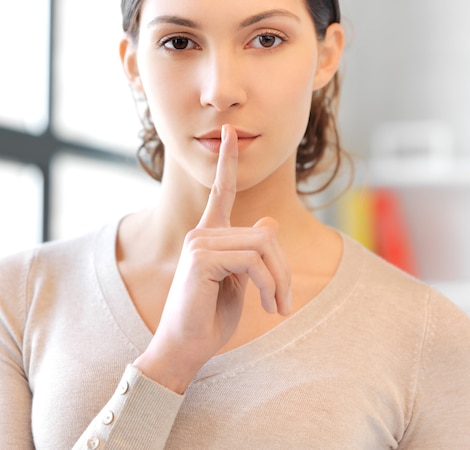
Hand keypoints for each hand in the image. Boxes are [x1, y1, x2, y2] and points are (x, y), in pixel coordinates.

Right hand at [134, 124, 290, 392]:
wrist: (185, 348)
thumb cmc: (210, 317)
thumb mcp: (241, 282)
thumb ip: (252, 253)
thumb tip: (269, 223)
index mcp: (210, 235)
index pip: (222, 190)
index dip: (227, 160)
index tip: (230, 132)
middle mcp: (202, 232)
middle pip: (264, 235)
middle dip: (284, 270)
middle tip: (285, 303)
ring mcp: (199, 242)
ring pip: (262, 246)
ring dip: (279, 281)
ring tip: (278, 307)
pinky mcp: (201, 257)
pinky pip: (252, 261)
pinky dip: (269, 285)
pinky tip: (267, 307)